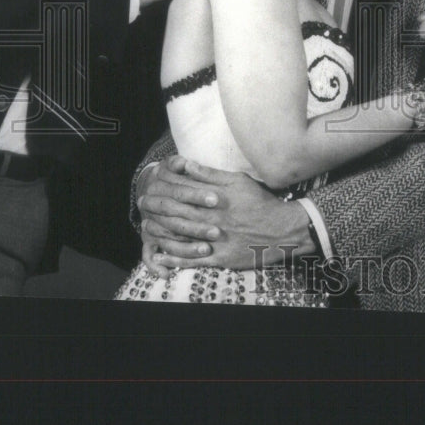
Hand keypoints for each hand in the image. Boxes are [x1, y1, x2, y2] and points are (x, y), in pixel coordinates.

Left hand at [139, 156, 311, 272]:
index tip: (150, 187)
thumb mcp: (238, 181)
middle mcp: (213, 220)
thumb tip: (186, 165)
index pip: (183, 194)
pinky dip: (176, 260)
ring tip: (146, 228)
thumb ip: (211, 175)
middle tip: (142, 205)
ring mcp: (216, 241)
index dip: (164, 191)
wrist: (282, 230)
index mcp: (215, 199)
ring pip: (182, 238)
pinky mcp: (221, 258)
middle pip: (178, 215)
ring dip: (161, 233)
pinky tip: (162, 257)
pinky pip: (194, 260)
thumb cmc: (260, 202)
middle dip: (157, 210)